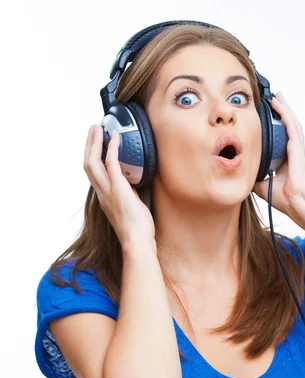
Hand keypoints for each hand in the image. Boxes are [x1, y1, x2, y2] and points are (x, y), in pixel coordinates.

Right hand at [83, 125, 155, 247]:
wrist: (136, 241)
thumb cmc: (137, 229)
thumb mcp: (131, 208)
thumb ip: (129, 195)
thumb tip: (134, 186)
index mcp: (104, 197)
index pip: (93, 174)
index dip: (93, 157)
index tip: (96, 145)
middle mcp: (101, 193)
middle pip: (87, 164)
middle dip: (89, 145)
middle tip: (92, 130)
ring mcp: (107, 190)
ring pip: (93, 161)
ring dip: (95, 143)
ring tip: (98, 128)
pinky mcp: (117, 188)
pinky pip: (111, 163)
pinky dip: (112, 148)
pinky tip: (115, 137)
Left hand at [251, 92, 304, 216]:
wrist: (296, 202)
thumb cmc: (284, 198)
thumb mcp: (262, 184)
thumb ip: (254, 176)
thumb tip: (241, 171)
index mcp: (286, 160)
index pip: (280, 138)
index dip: (275, 128)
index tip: (267, 118)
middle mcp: (293, 152)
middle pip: (287, 127)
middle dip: (281, 112)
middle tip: (273, 100)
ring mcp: (296, 148)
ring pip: (290, 122)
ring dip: (283, 108)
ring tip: (277, 96)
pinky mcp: (297, 146)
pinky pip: (290, 125)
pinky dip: (284, 112)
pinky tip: (278, 103)